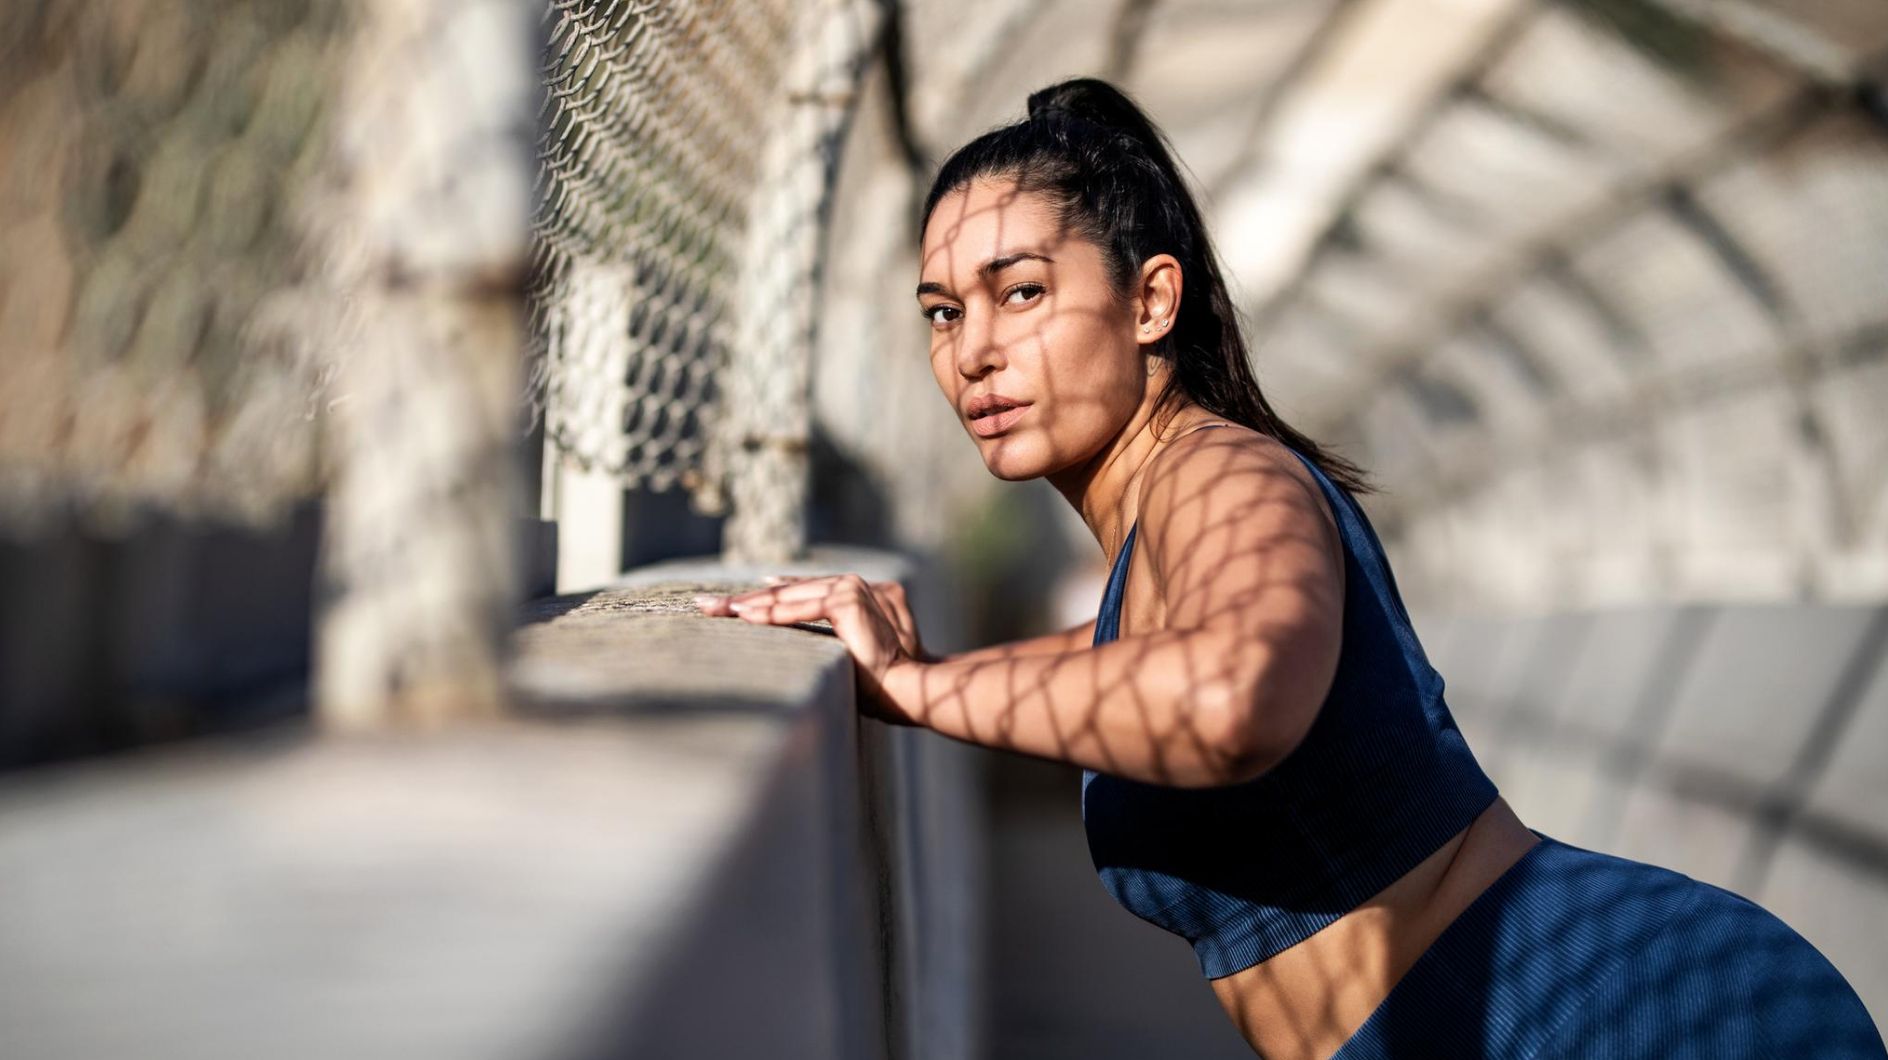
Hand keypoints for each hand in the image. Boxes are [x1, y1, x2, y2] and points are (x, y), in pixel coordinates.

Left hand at [693, 574, 925, 723]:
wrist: (909, 687)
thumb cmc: (882, 680)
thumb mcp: (847, 651)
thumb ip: (827, 633)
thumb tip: (790, 631)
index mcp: (857, 592)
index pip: (800, 592)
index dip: (765, 597)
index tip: (733, 602)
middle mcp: (854, 584)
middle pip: (788, 590)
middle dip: (745, 599)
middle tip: (707, 605)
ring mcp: (853, 587)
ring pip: (789, 596)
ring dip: (749, 604)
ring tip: (715, 610)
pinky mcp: (848, 599)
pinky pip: (799, 607)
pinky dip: (769, 612)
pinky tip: (741, 615)